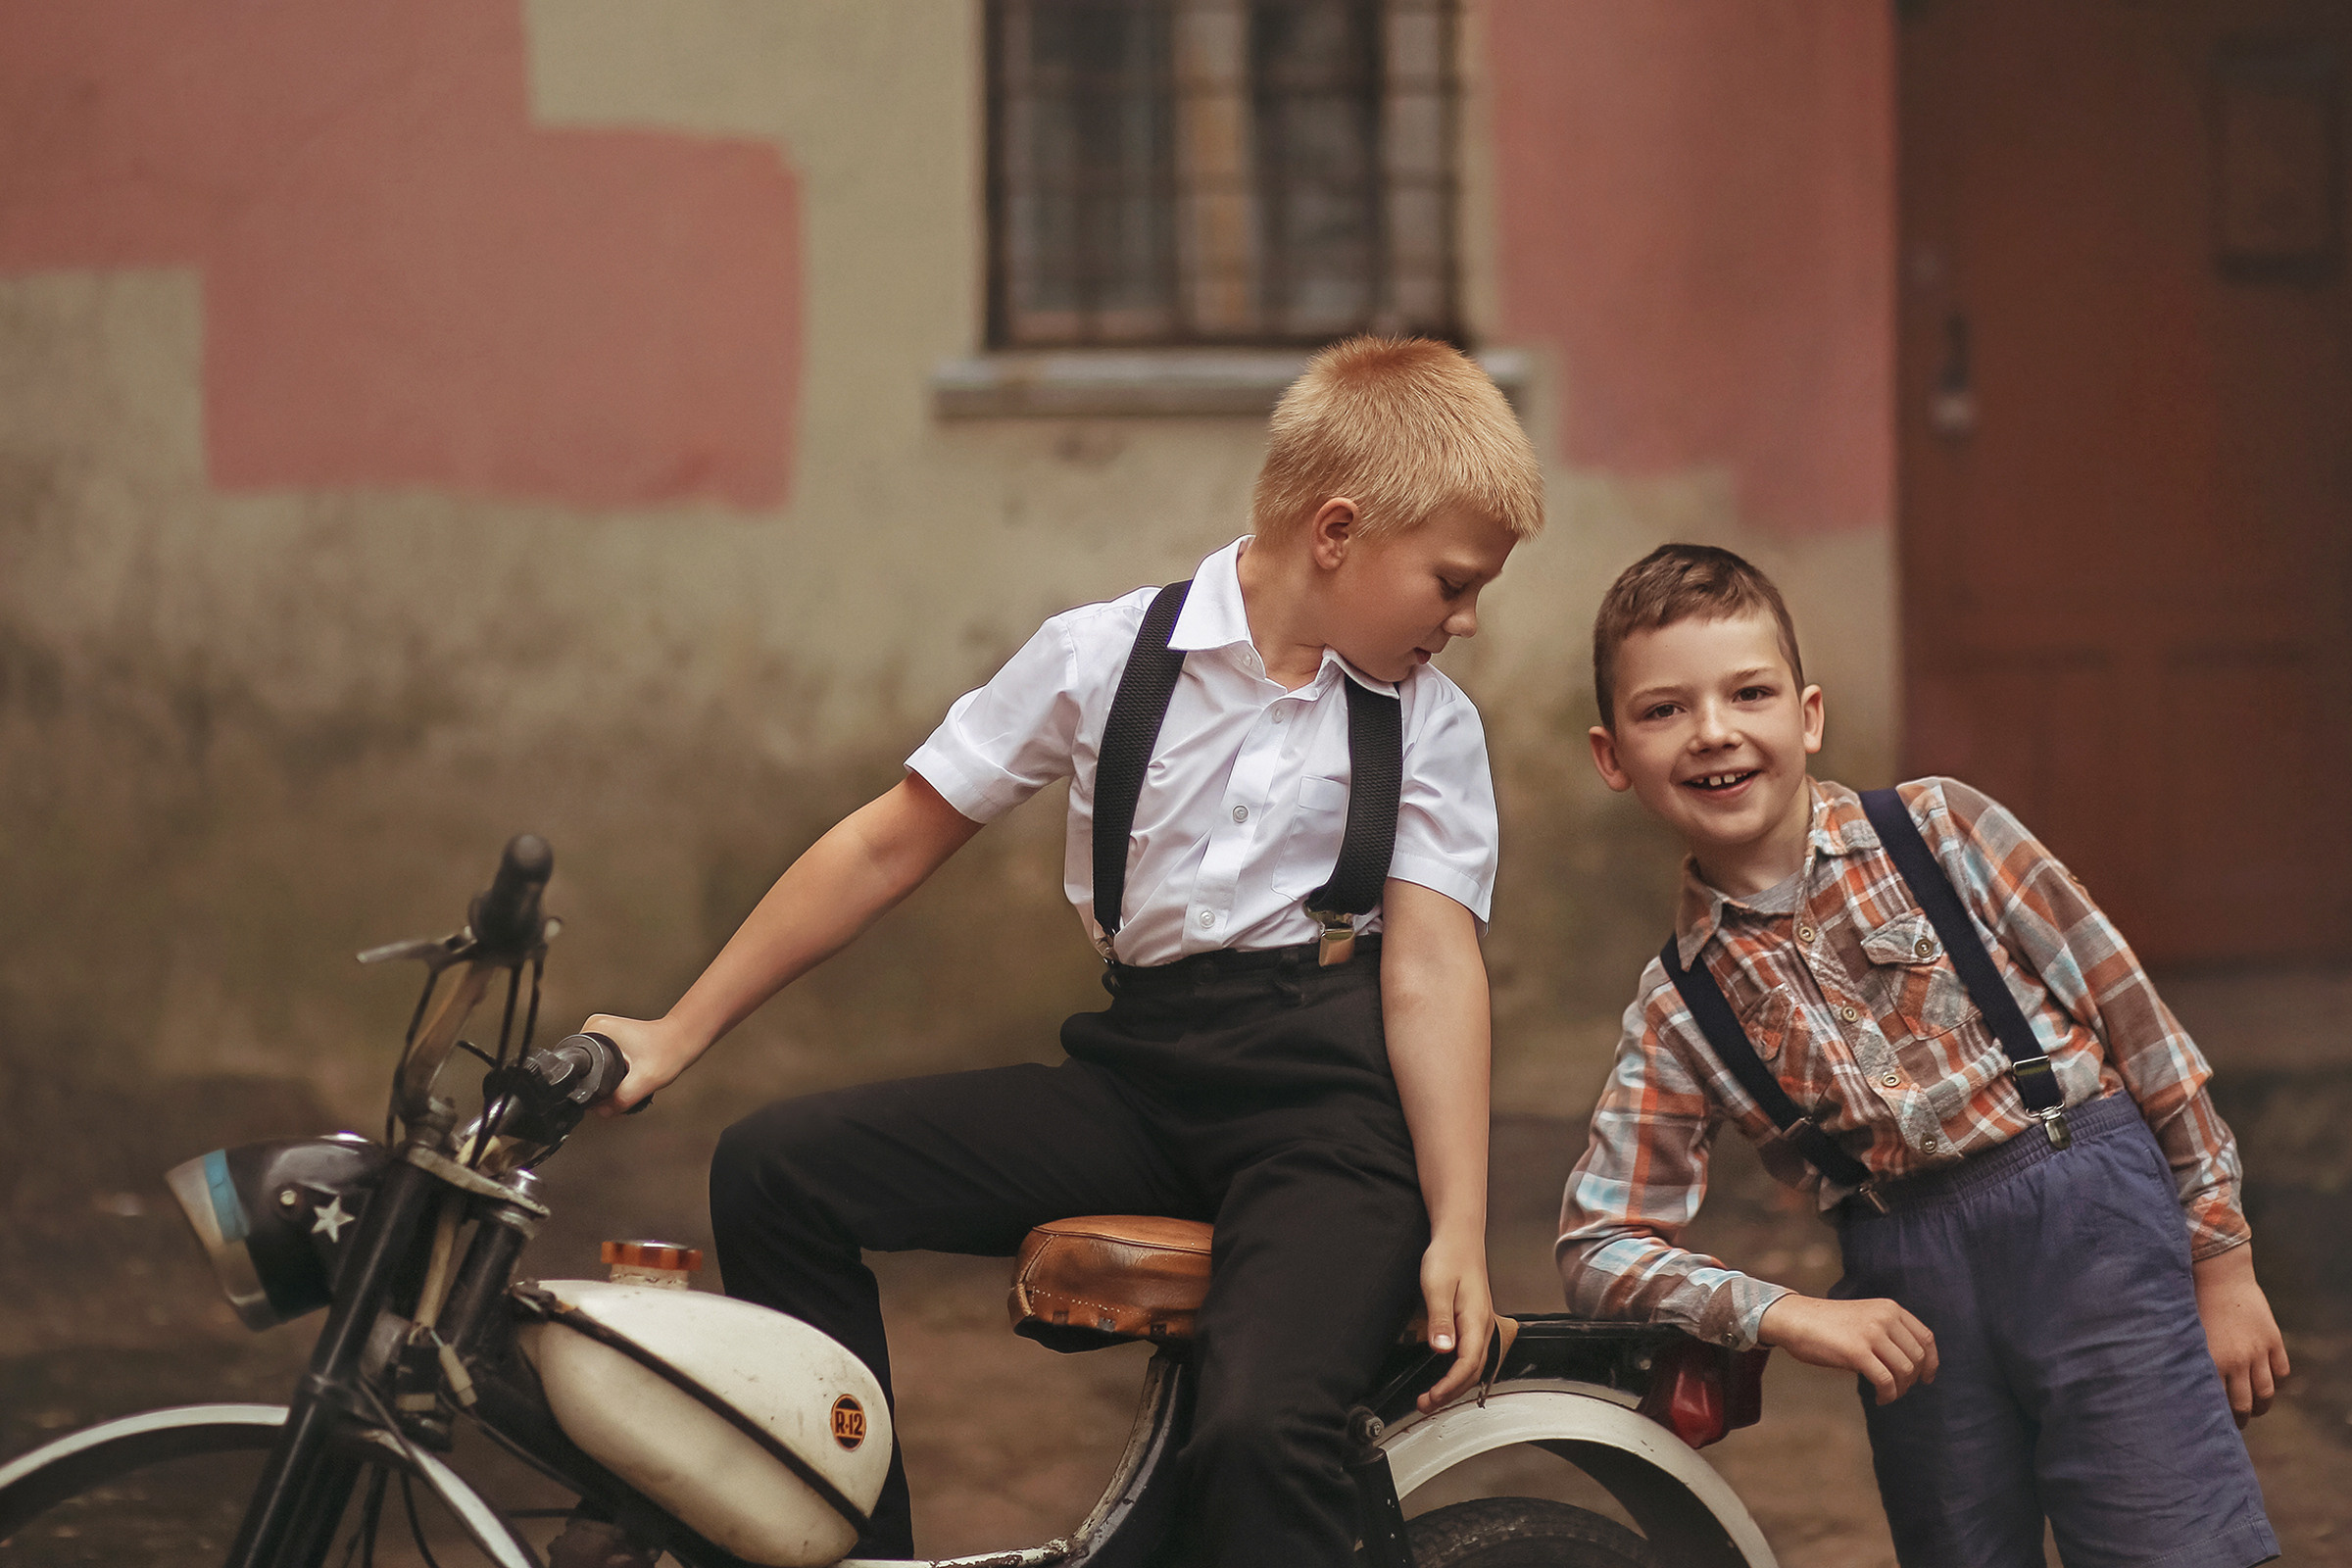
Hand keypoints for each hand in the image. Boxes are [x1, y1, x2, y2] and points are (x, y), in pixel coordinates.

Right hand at [582, 1013, 704, 1115]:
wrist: (683, 1039)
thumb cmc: (669, 1052)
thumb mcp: (645, 1079)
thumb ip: (621, 1098)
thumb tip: (599, 1111)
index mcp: (595, 1029)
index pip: (578, 1065)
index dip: (589, 1086)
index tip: (612, 1092)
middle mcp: (594, 1027)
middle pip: (584, 1069)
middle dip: (599, 1085)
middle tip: (625, 1087)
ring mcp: (601, 1033)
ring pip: (592, 1069)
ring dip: (605, 1082)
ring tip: (628, 1082)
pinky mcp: (608, 1041)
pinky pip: (600, 1065)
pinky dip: (611, 1076)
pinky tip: (626, 1079)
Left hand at [1415, 1233, 1494, 1413]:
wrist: (1459, 1238)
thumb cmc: (1449, 1257)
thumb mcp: (1437, 1286)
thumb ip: (1440, 1319)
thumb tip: (1442, 1350)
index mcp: (1476, 1320)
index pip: (1467, 1364)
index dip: (1450, 1386)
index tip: (1432, 1397)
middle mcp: (1483, 1327)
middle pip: (1472, 1372)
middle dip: (1450, 1393)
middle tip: (1426, 1405)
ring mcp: (1480, 1326)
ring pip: (1473, 1365)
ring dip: (1454, 1385)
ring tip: (1432, 1397)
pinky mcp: (1473, 1323)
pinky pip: (1470, 1355)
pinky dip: (1457, 1372)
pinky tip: (1444, 1375)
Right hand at [1759, 1293, 1938, 1404]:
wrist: (1795, 1318)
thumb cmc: (1827, 1323)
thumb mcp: (1865, 1317)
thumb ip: (1887, 1331)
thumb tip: (1911, 1364)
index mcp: (1890, 1308)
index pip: (1926, 1338)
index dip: (1932, 1362)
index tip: (1927, 1378)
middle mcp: (1885, 1318)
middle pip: (1918, 1357)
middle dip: (1912, 1380)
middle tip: (1898, 1390)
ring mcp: (1872, 1333)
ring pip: (1905, 1370)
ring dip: (1900, 1390)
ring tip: (1887, 1395)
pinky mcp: (1857, 1351)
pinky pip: (1886, 1380)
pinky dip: (1888, 1394)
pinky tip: (1880, 1398)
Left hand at [2194, 1244, 2289, 1426]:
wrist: (2218, 1274)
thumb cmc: (2192, 1302)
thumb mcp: (2184, 1333)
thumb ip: (2186, 1359)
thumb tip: (2176, 1384)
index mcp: (2210, 1361)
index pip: (2218, 1403)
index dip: (2218, 1418)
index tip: (2214, 1425)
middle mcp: (2237, 1360)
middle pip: (2244, 1403)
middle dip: (2241, 1417)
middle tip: (2237, 1423)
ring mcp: (2257, 1351)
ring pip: (2266, 1392)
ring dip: (2261, 1405)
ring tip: (2254, 1409)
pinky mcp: (2273, 1339)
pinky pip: (2281, 1371)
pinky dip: (2276, 1382)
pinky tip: (2267, 1384)